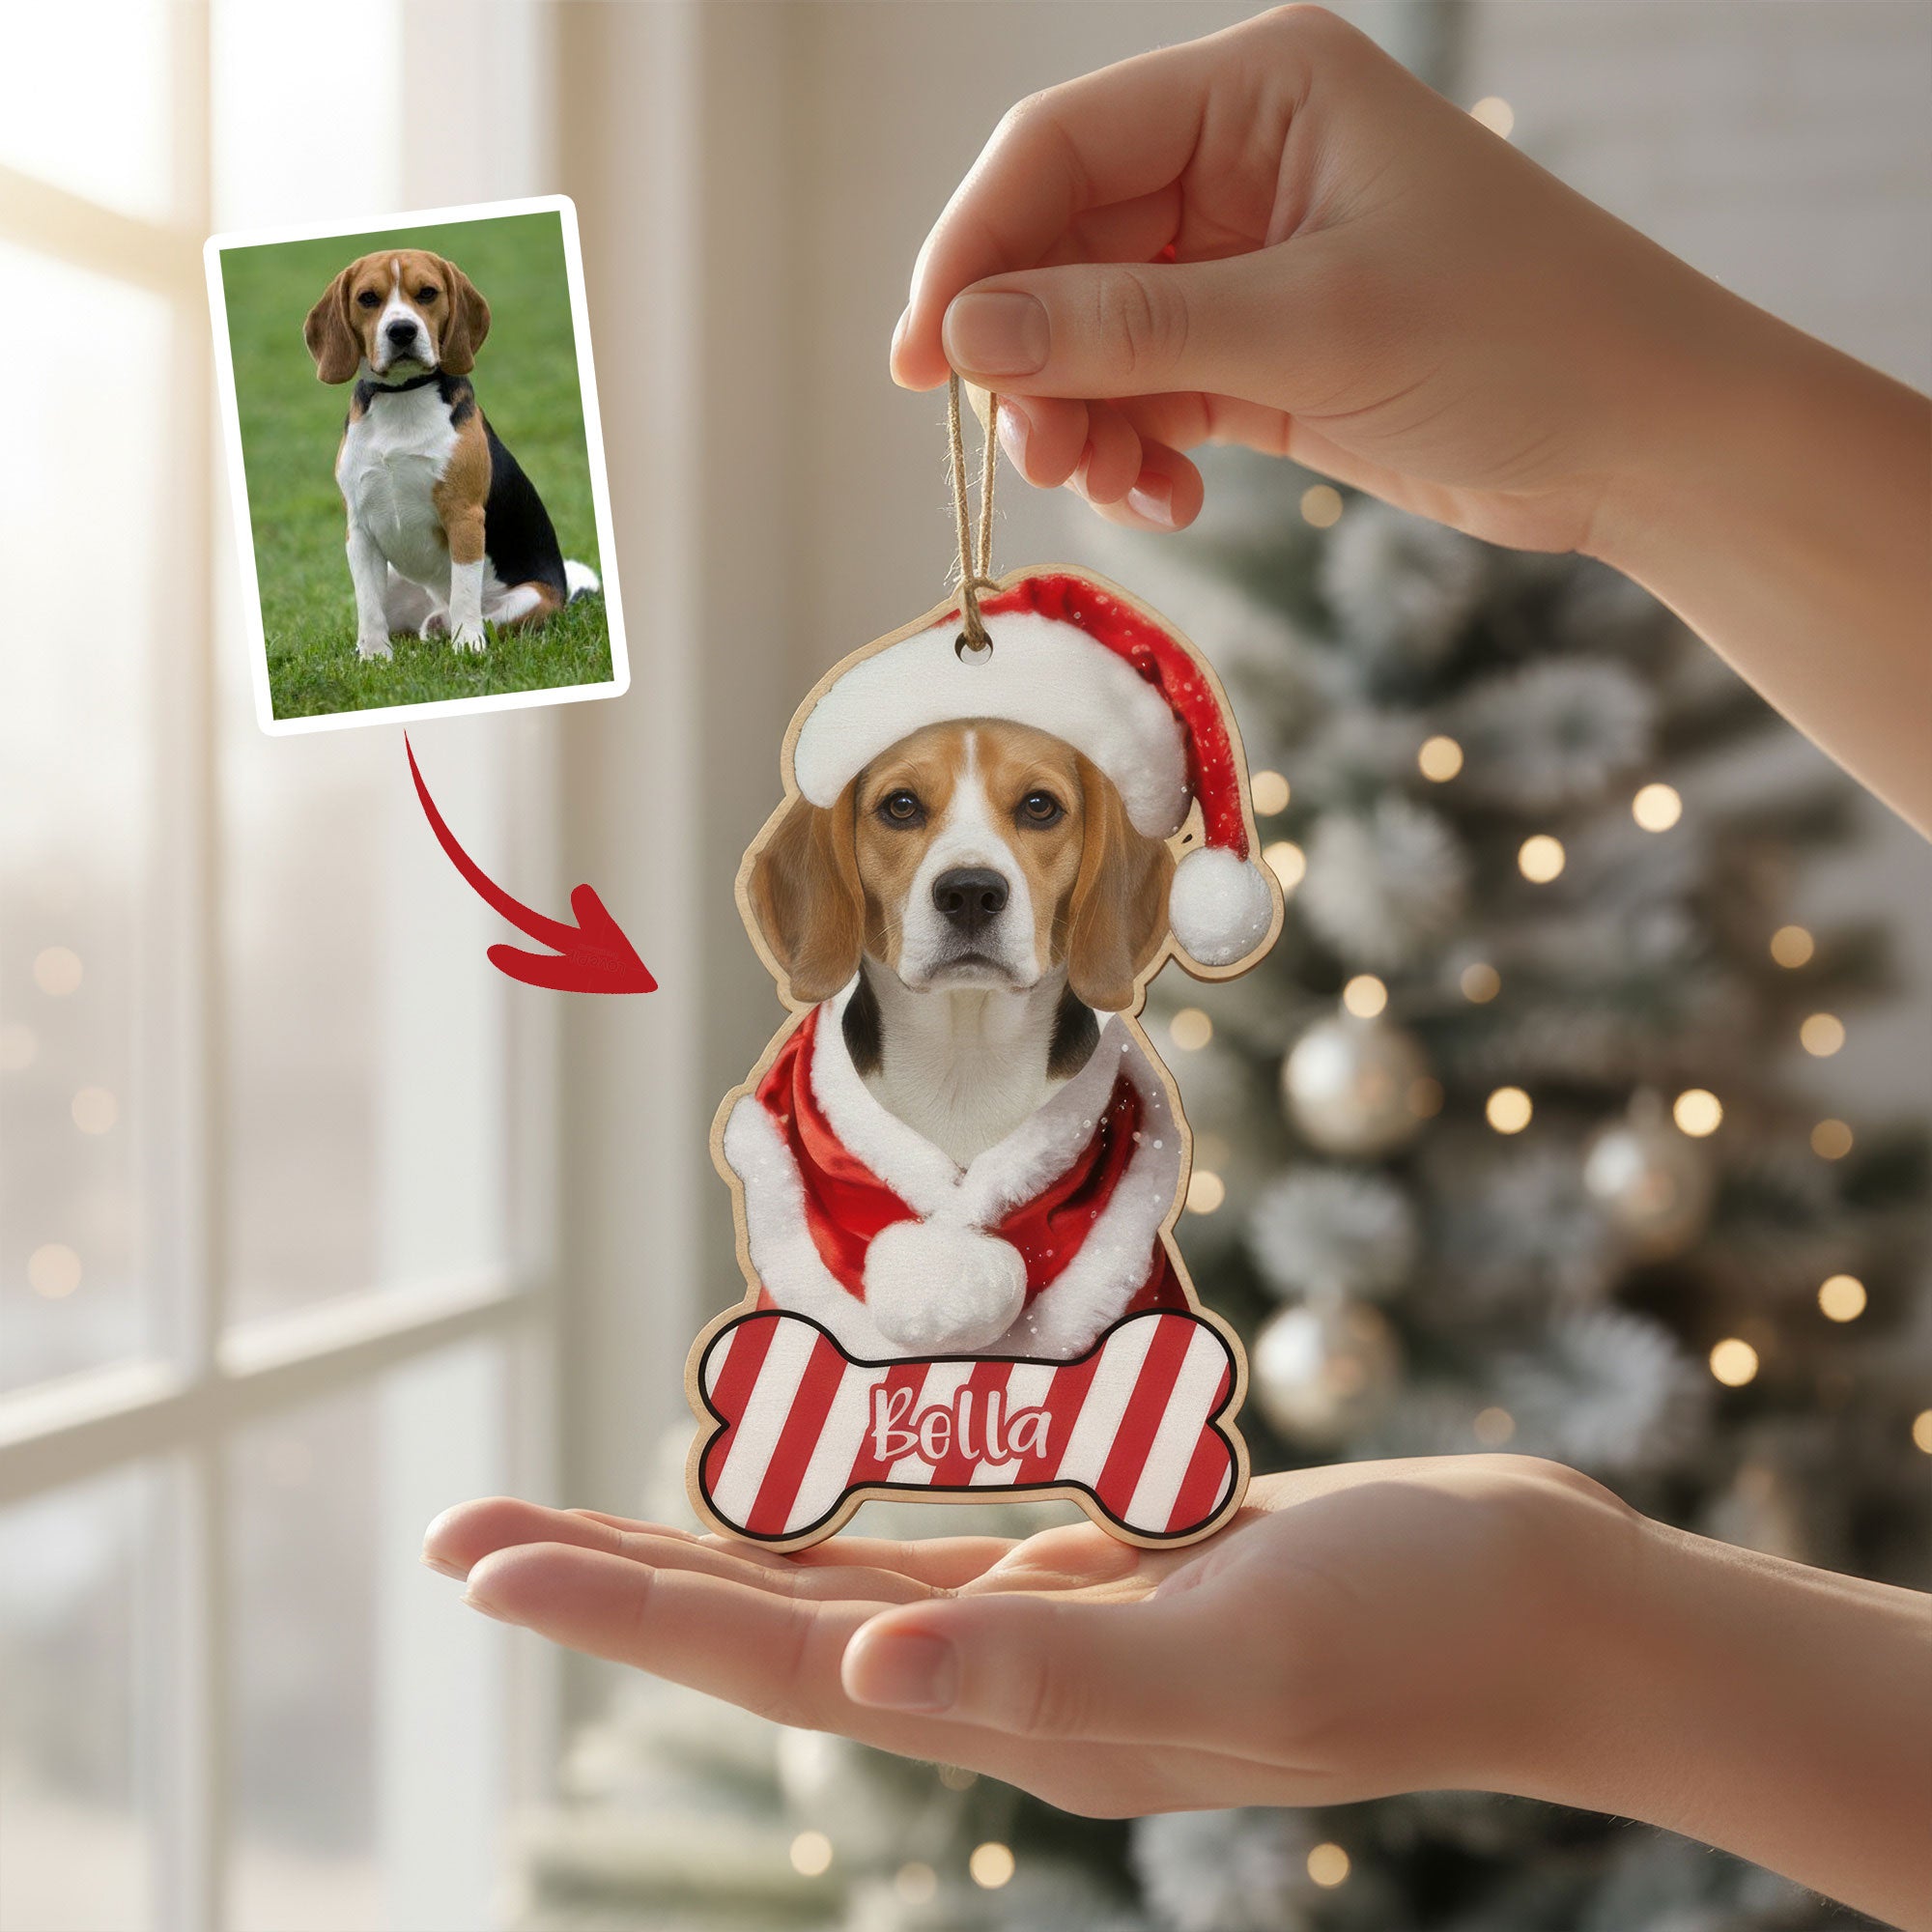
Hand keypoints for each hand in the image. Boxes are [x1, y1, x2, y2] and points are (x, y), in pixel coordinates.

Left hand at [422, 1455, 1626, 1817]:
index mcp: (1016, 1715)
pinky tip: (791, 1526)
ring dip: (698, 1562)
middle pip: (761, 1633)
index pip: (766, 1656)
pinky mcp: (1104, 1581)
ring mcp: (1054, 1638)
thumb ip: (1053, 1665)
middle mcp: (1009, 1689)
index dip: (615, 1607)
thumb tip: (862, 1673)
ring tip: (578, 1531)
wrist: (1536, 1611)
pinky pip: (929, 1558)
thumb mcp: (1236, 1647)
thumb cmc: (1413, 1624)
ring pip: (830, 1599)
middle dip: (608, 1583)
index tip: (477, 1557)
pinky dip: (838, 1540)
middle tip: (463, 1535)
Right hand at [893, 5, 1723, 550]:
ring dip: (1079, 417)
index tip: (920, 363)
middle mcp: (1242, 161)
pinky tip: (1166, 497)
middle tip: (1031, 453)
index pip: (1059, 149)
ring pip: (1094, 333)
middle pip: (1062, 247)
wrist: (1641, 438)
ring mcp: (1247, 260)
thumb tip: (962, 337)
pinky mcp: (1261, 349)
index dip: (972, 251)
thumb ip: (1126, 330)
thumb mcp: (1310, 326)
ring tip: (1109, 487)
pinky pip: (1147, 391)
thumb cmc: (1519, 338)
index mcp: (1260, 90)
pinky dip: (1135, 450)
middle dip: (1032, 356)